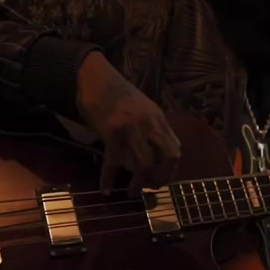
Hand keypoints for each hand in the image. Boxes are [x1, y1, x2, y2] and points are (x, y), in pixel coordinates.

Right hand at [75, 52, 181, 196]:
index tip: (162, 179)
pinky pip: (113, 162)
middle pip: (168, 157)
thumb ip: (149, 126)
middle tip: (151, 188)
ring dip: (138, 183)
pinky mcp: (111, 133)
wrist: (93, 76)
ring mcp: (131, 128)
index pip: (175, 147)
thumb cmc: (115, 92)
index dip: (171, 169)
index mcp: (158, 117)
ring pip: (144, 164)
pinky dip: (108, 179)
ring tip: (132, 193)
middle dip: (162, 177)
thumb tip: (151, 152)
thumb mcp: (141, 107)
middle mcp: (149, 123)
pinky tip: (105, 189)